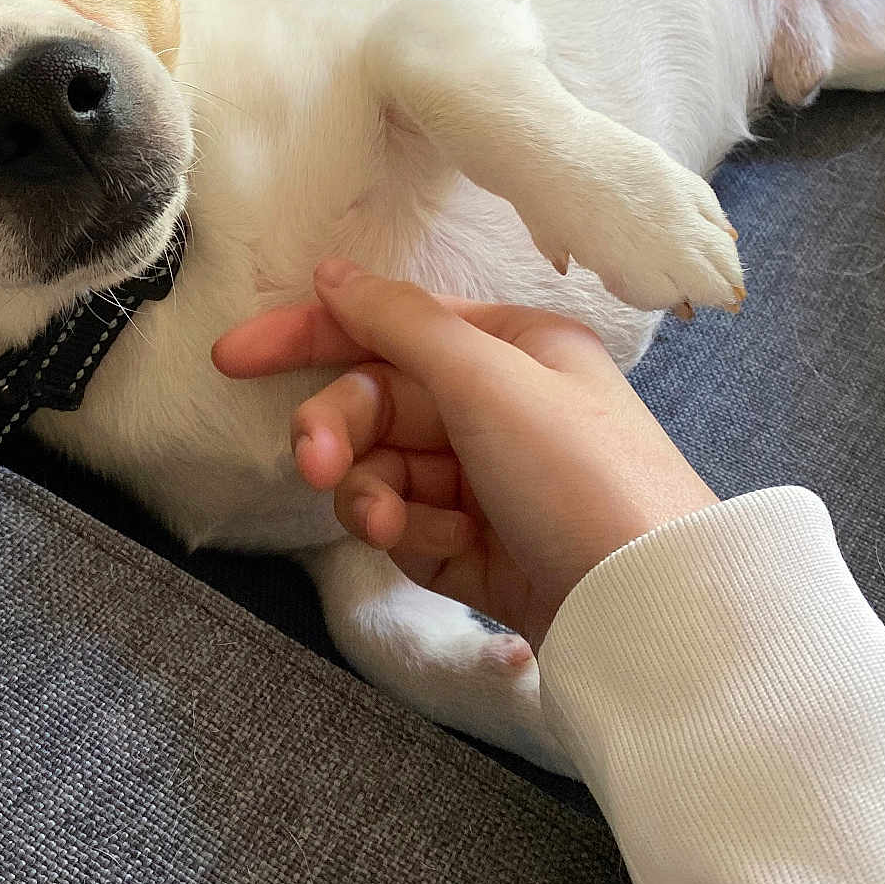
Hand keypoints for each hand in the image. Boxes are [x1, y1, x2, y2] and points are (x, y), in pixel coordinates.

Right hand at [213, 259, 717, 647]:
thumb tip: (333, 272)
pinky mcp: (483, 551)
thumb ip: (400, 321)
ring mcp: (491, 482)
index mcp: (512, 347)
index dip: (310, 335)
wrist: (652, 610)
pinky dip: (405, 533)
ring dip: (370, 490)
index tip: (231, 358)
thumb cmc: (576, 469)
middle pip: (382, 403)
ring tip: (384, 522)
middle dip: (339, 428)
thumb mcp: (488, 376)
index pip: (391, 326)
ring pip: (388, 469)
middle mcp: (501, 407)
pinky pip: (413, 528)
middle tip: (311, 462)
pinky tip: (417, 545)